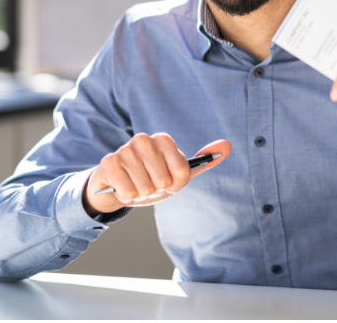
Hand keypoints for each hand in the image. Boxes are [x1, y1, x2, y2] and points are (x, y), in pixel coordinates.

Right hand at [83, 134, 231, 215]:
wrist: (117, 187)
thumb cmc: (151, 179)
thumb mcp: (179, 174)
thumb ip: (205, 160)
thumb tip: (228, 145)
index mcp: (163, 139)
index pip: (183, 172)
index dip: (175, 184)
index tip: (167, 181)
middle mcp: (144, 139)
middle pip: (164, 181)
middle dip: (156, 190)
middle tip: (147, 184)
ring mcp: (125, 149)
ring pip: (145, 188)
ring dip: (140, 194)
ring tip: (134, 185)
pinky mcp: (109, 163)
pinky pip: (128, 191)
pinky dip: (127, 196)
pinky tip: (121, 187)